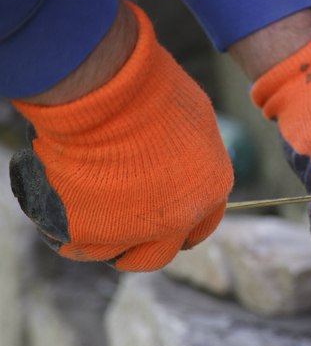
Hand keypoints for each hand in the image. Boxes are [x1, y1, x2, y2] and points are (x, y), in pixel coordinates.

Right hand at [10, 2, 232, 271]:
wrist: (106, 91)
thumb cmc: (151, 90)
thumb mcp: (194, 117)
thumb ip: (194, 152)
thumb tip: (185, 159)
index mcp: (211, 191)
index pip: (201, 226)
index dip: (181, 227)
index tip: (163, 225)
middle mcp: (178, 220)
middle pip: (157, 254)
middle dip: (140, 248)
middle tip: (121, 231)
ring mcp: (133, 229)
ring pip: (113, 254)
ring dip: (102, 241)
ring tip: (86, 219)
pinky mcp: (88, 230)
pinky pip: (76, 244)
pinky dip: (69, 234)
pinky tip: (64, 215)